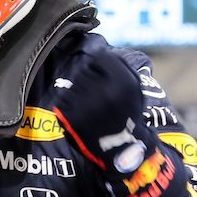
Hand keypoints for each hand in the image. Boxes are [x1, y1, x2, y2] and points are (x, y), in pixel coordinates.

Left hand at [53, 49, 155, 177]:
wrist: (125, 149)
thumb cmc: (129, 114)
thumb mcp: (133, 86)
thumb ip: (118, 66)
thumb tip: (96, 47)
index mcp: (122, 80)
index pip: (97, 57)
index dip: (94, 64)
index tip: (95, 72)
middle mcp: (104, 91)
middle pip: (82, 71)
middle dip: (84, 78)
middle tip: (90, 90)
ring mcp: (88, 105)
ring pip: (70, 85)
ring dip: (74, 91)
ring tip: (85, 102)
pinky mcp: (74, 118)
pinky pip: (63, 102)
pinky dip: (67, 104)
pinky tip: (78, 111)